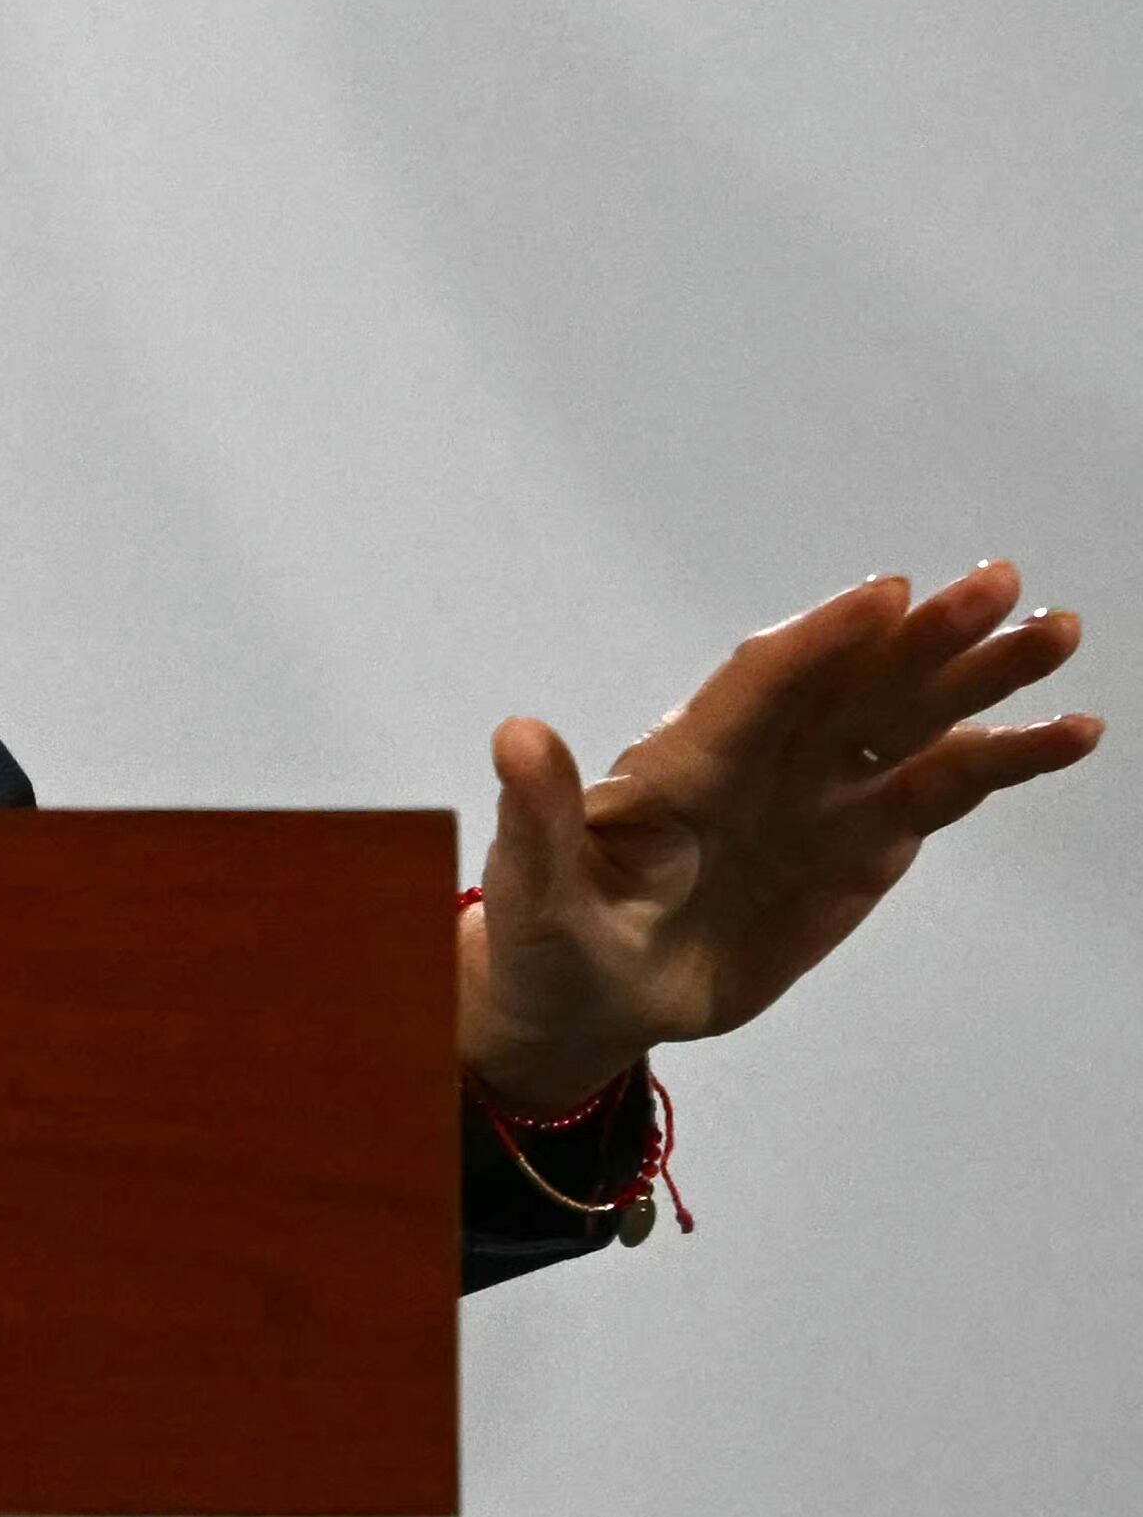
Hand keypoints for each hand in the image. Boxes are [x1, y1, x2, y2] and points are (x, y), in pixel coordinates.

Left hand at [458, 561, 1097, 1108]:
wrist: (591, 997)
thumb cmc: (546, 934)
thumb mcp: (531, 886)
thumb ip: (537, 815)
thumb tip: (515, 735)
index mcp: (683, 761)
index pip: (761, 682)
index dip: (821, 640)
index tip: (889, 594)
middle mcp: (760, 760)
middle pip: (852, 680)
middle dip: (924, 635)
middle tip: (1003, 582)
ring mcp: (816, 797)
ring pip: (909, 721)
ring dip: (980, 679)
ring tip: (1057, 633)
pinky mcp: (858, 845)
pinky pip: (938, 790)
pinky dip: (1000, 760)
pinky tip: (1064, 732)